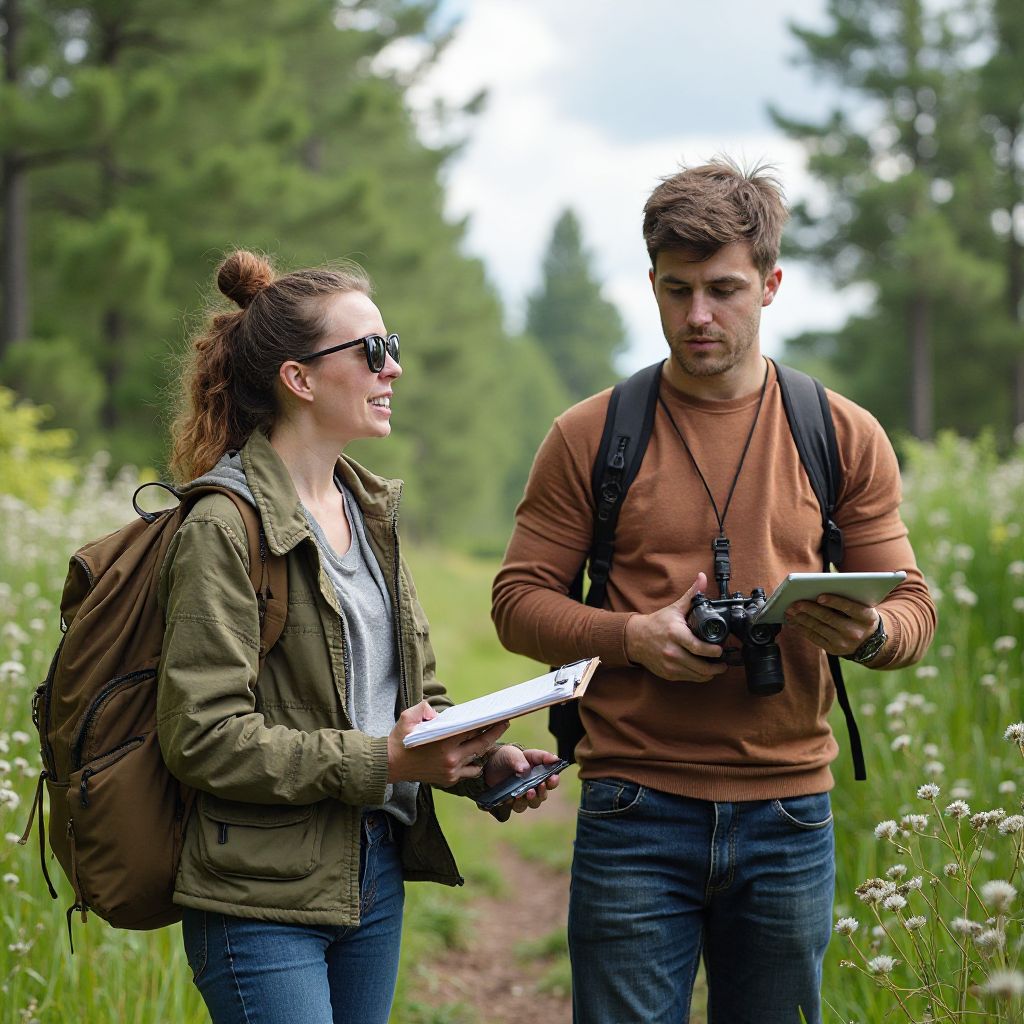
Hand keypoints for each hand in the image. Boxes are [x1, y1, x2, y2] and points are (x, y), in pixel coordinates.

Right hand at [387, 701, 508, 785]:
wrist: (390, 766)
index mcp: (443, 742)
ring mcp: (451, 772)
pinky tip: (477, 754)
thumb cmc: (400, 739)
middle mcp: (450, 759)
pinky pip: (470, 771)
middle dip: (495, 733)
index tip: (499, 716)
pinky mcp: (449, 780)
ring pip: (477, 759)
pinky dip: (475, 763)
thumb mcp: (408, 717)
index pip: (472, 730)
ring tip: (493, 736)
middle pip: (481, 745)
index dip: (487, 723)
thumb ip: (424, 708)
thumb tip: (439, 714)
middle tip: (505, 723)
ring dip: (485, 748)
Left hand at [482, 746, 562, 812]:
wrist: (487, 765)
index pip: (552, 779)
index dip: (554, 780)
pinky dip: (517, 802)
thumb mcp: (513, 753)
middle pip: (544, 794)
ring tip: (528, 792)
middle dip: (543, 791)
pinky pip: (518, 807)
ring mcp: (523, 795)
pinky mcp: (513, 802)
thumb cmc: (505, 757)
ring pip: (534, 803)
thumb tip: (527, 768)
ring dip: (533, 799)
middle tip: (540, 785)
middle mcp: (533, 786)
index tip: (553, 777)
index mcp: (539, 772)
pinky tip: (513, 797)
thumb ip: (522, 759)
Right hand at [623, 572, 727, 681]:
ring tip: (716, 667)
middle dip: (716, 667)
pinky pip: (689, 678)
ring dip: (709, 673)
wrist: (636, 639)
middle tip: (723, 663)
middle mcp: (672, 651)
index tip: (720, 650)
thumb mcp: (675, 608)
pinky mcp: (668, 674)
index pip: (698, 647)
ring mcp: (669, 665)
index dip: (713, 651)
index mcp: (675, 634)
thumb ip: (692, 595)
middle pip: (700, 666)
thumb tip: (703, 578)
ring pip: (696, 675)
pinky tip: (703, 670)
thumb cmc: (657, 623)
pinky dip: (698, 676)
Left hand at [784, 595, 879, 656]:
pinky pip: (814, 638)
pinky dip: (802, 628)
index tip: (819, 596)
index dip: (834, 602)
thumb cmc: (860, 617)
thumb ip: (848, 598)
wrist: (869, 643)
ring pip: (819, 628)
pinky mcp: (833, 650)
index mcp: (866, 617)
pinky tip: (794, 622)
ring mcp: (844, 643)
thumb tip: (819, 589)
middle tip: (795, 603)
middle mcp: (855, 632)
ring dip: (802, 618)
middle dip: (810, 609)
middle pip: (829, 618)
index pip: (849, 608)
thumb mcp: (863, 607)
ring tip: (790, 611)